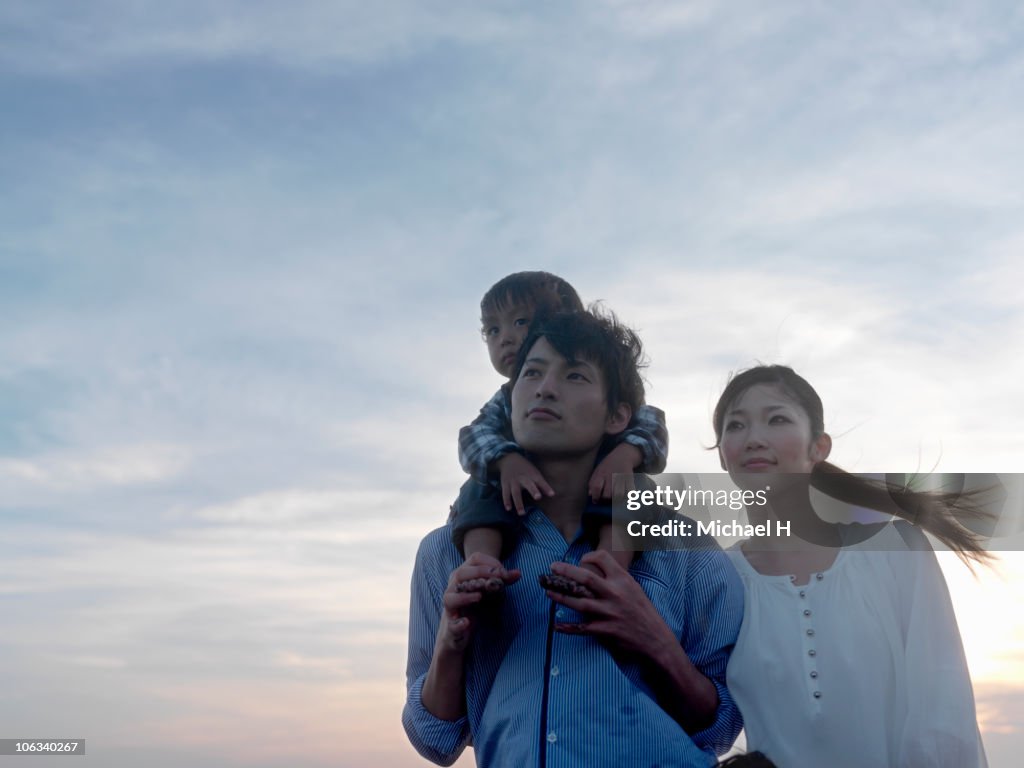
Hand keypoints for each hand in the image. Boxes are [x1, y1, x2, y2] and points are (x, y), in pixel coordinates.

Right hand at [438, 553, 520, 652]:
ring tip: (479, 596)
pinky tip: (467, 622)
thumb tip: (518, 573)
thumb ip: (503, 581)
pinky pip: (451, 624)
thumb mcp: (489, 591)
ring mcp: (450, 607)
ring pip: (450, 597)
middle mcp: (454, 587)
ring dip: (465, 596)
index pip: (474, 559)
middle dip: (480, 573)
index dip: (490, 562)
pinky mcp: (451, 626)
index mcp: (463, 575)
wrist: (459, 631)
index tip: (504, 572)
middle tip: (498, 578)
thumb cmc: (475, 605)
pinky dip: (458, 623)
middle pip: (461, 573)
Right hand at [496, 453, 554, 514]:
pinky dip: (506, 501)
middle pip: (528, 484)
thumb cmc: (526, 469)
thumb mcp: (534, 473)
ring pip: (516, 492)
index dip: (546, 488)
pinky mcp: (505, 484)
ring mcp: (513, 481)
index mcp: (532, 474)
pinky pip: (505, 493)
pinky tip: (508, 509)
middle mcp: (523, 478)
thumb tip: (552, 495)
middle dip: (533, 490)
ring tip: (522, 513)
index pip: (541, 481)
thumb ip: (542, 484)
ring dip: (518, 503)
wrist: (509, 459)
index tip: (552, 494)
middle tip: (538, 497)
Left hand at [544, 551, 674, 657]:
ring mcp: (610, 613)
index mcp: (623, 580)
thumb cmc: (643, 610)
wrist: (655, 637)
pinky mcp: (606, 630)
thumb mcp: (633, 587)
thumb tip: (596, 568)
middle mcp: (615, 594)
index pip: (603, 558)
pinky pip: (582, 628)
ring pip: (580, 603)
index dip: (589, 556)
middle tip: (552, 567)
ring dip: (561, 597)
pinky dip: (568, 628)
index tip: (579, 560)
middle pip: (586, 578)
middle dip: (566, 571)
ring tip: (548, 591)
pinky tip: (556, 625)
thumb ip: (616, 577)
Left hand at [588, 443, 641, 500]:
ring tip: (616, 497)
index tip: (596, 500)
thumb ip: (592, 482)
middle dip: (606, 499)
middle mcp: (610, 475)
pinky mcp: (630, 478)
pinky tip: (625, 493)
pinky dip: (628, 494)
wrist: (623, 455)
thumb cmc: (608, 465)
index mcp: (601, 473)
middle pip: (608, 493)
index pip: (596, 487)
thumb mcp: (597, 470)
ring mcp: (621, 477)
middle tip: (607, 498)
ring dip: (617, 498)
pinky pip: (630, 490)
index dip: (595, 496)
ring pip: (618, 494)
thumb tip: (590, 494)